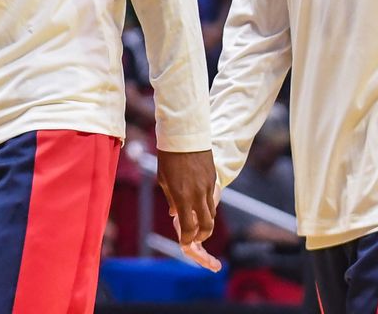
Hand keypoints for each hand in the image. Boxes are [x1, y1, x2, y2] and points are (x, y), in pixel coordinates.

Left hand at [157, 150, 219, 271]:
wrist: (184, 134)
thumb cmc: (168, 156)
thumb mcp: (164, 179)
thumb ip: (171, 199)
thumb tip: (175, 214)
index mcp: (183, 197)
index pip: (189, 228)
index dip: (187, 239)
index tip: (184, 243)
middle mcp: (198, 195)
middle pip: (207, 226)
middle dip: (202, 236)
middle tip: (195, 239)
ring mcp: (208, 187)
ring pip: (212, 213)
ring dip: (206, 222)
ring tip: (198, 223)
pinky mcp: (213, 178)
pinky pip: (212, 198)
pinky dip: (207, 206)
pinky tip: (199, 205)